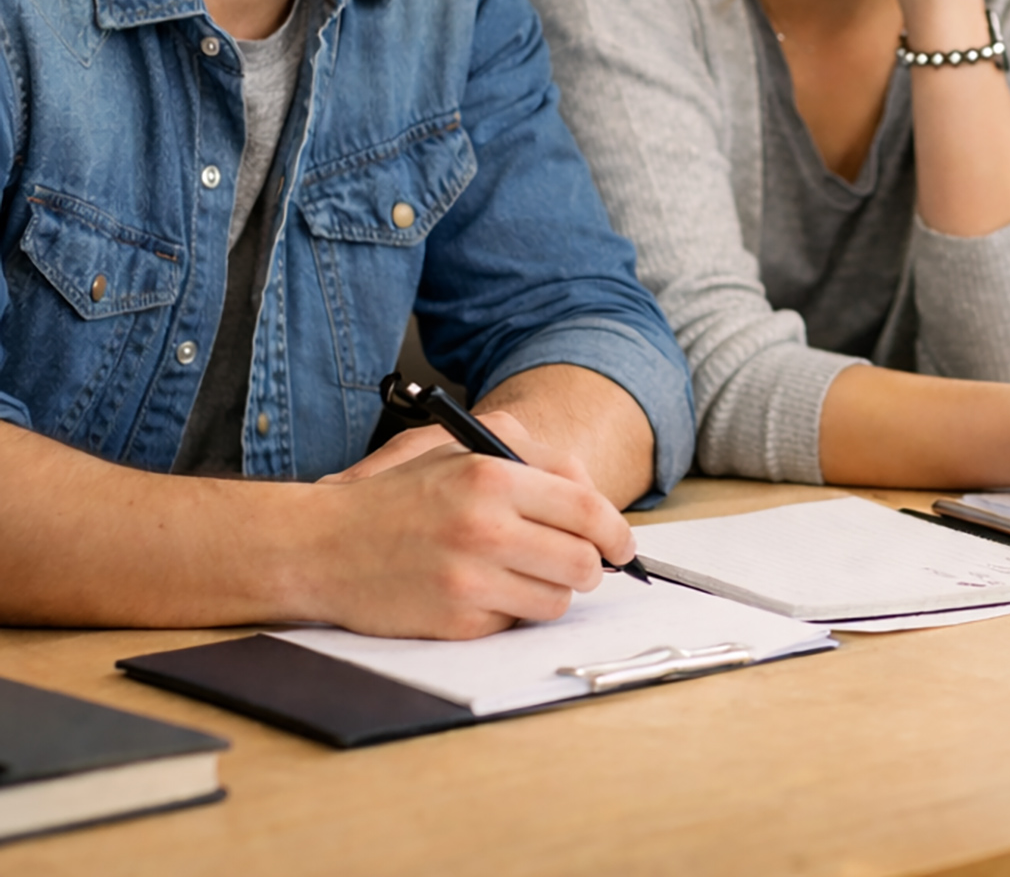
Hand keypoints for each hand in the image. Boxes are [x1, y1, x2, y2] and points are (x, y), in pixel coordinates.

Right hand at [306, 412, 636, 638]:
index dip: (616, 532)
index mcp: (492, 476)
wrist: (323, 545)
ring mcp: (470, 580)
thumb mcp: (465, 451)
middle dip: (590, 566)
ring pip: (556, 600)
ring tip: (524, 572)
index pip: (587, 509)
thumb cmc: (401, 495)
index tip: (622, 543)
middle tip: (580, 563)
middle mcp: (485, 528)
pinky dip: (511, 610)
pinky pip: (515, 623)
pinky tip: (483, 589)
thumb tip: (595, 498)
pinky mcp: (456, 622)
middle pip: (582, 563)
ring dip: (552, 591)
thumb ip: (536, 463)